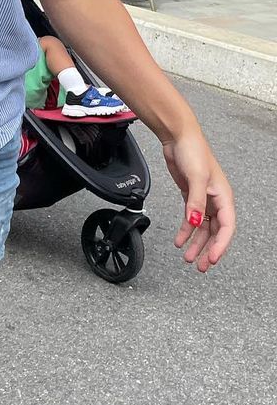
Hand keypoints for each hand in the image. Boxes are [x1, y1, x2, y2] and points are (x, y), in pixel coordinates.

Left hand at [162, 129, 234, 271]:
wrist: (178, 138)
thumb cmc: (193, 151)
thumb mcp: (196, 178)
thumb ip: (195, 202)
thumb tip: (195, 222)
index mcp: (224, 196)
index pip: (226, 227)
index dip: (221, 245)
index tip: (212, 258)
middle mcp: (215, 200)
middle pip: (215, 231)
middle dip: (208, 249)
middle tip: (201, 266)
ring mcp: (203, 199)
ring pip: (202, 228)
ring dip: (196, 243)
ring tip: (188, 258)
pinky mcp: (190, 196)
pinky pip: (191, 219)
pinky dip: (186, 231)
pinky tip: (179, 241)